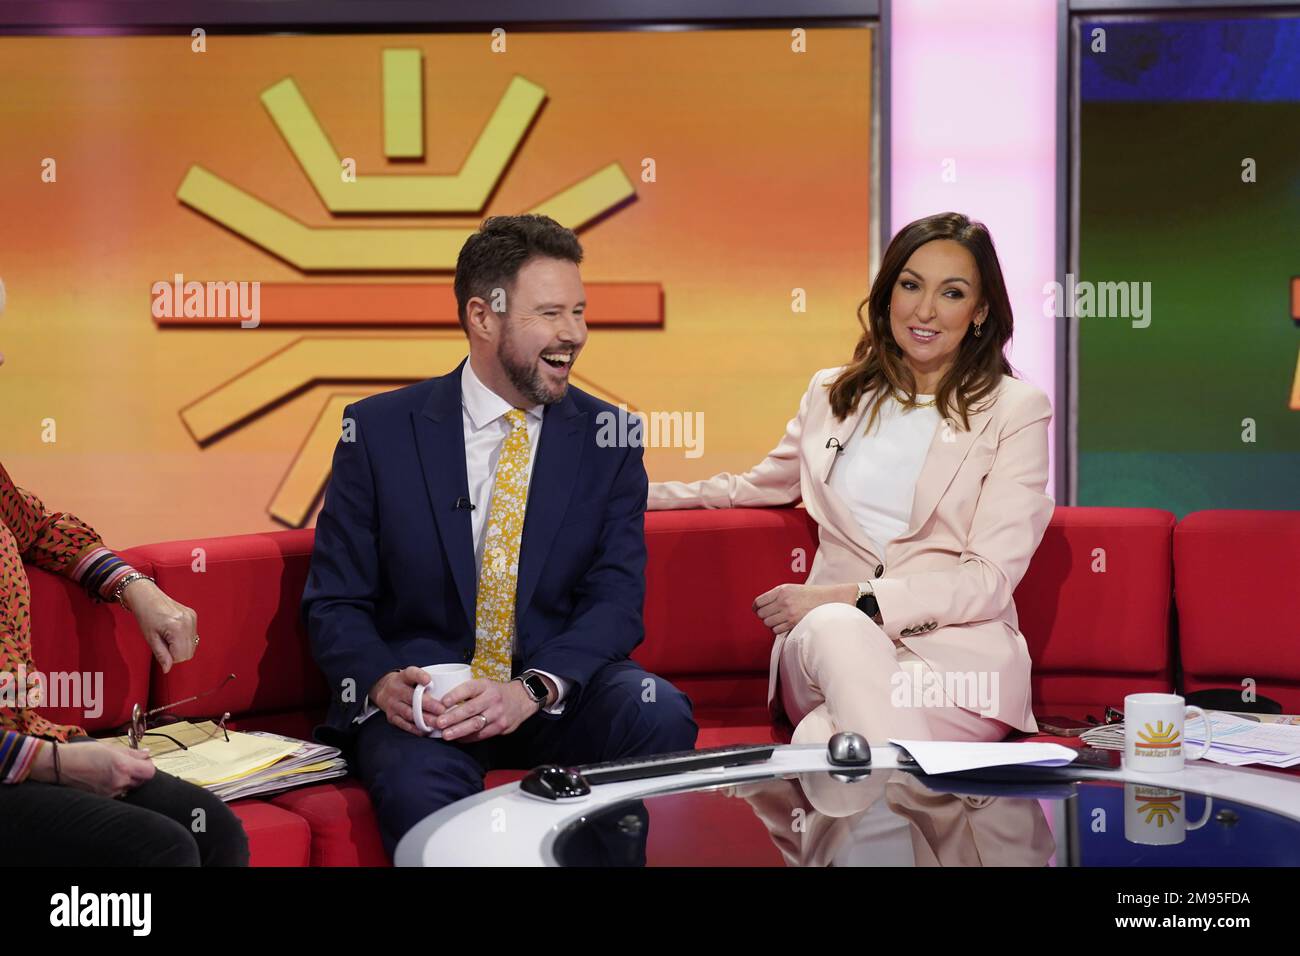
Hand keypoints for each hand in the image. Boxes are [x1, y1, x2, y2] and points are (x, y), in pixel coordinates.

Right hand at [29, 740, 155, 796]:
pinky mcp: (102, 799)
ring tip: (113, 771)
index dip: (148, 766)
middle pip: (141, 781)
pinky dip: (116, 787)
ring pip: (129, 788)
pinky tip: (105, 779)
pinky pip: (117, 793)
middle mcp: (119, 781)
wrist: (59, 766)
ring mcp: (110, 792)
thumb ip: (131, 752)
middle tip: (129, 765)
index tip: (142, 761)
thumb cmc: (83, 753)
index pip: (150, 772)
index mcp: (123, 766)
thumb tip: (147, 754)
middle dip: (139, 773)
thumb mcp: (110, 747)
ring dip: (127, 781)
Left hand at [121, 579, 197, 673]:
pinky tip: (173, 631)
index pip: (182, 656)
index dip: (171, 658)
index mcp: (178, 628)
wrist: (147, 596)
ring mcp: (193, 618)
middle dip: (177, 653)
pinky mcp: (193, 615)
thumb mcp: (150, 638)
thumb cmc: (145, 616)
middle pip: (190, 652)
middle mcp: (189, 622)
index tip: (161, 650)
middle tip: (164, 644)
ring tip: (168, 636)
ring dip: (180, 646)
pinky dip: (183, 638)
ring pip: (193, 644)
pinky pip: (193, 635)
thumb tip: (167, 669)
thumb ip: (161, 655)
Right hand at [369, 667, 446, 735]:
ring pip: (409, 713)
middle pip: (412, 697)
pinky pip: (404, 724)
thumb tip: (449, 689)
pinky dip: (416, 728)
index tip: (429, 680)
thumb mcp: (412, 677)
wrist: (383, 691)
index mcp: (403, 677)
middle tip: (442, 710)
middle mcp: (396, 689)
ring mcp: (392, 704)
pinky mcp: (391, 717)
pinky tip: (427, 730)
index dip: (419, 676)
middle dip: (428, 705)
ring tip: (438, 723)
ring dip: (425, 719)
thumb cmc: (406, 684)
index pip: (411, 674)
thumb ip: (426, 681)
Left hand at [436, 678, 538, 742]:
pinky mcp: (501, 727)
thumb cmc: (496, 693)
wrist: (521, 699)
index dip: (455, 695)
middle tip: (439, 723)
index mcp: (485, 685)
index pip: (469, 688)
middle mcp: (492, 698)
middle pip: (471, 708)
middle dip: (453, 717)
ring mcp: (498, 713)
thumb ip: (468, 693)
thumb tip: (441, 704)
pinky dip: (468, 738)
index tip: (443, 702)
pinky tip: (458, 739)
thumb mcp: (484, 685)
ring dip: (459, 730)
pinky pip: (481, 735)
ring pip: (476, 724)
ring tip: (446, 735)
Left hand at [753, 583, 857, 636]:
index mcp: (782, 590)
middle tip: (771, 616)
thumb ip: (777, 595)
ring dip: (772, 624)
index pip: (759, 601)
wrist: (829, 600)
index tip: (757, 610)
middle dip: (764, 616)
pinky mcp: (794, 623)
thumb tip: (760, 606)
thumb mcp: (792, 589)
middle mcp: (783, 600)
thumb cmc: (811, 595)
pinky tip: (785, 625)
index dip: (756, 608)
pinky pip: (777, 630)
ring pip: (768, 623)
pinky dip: (779, 630)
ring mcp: (788, 612)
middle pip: (761, 614)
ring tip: (780, 621)